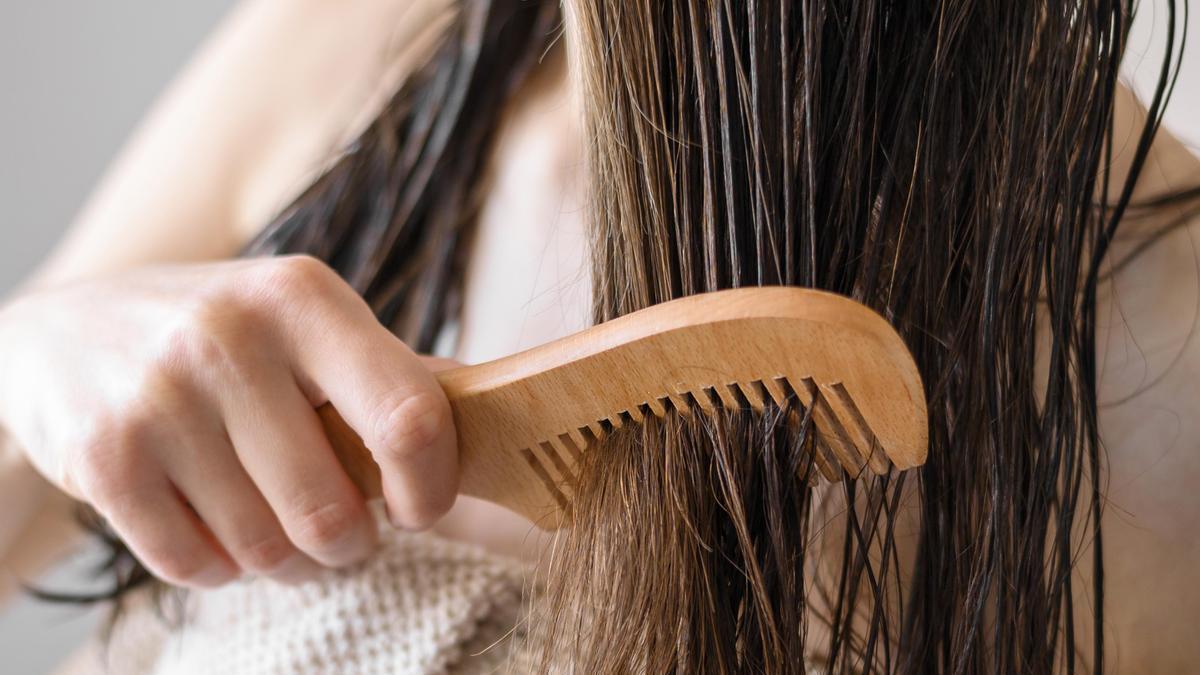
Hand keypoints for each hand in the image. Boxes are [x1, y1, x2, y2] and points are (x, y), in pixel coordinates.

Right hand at [0, 256, 456, 587]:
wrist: (62, 331)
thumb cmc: (219, 334)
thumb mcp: (305, 321)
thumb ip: (390, 372)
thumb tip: (495, 414)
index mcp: (303, 297)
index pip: (410, 416)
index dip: (431, 486)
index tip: (419, 507)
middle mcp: (229, 337)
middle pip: (333, 511)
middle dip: (348, 543)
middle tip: (339, 531)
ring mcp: (160, 396)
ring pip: (266, 550)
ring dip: (282, 558)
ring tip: (270, 519)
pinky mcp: (103, 457)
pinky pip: (196, 567)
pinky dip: (218, 566)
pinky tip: (212, 522)